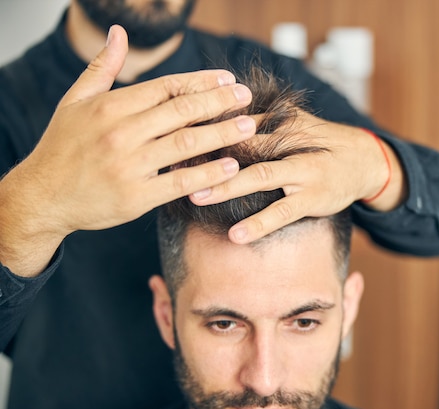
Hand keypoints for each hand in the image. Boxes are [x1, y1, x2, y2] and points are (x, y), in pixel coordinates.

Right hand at [0, 25, 255, 275]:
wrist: (42, 197)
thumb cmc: (62, 146)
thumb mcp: (75, 101)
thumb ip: (102, 68)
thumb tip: (119, 33)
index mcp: (110, 106)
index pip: (166, 87)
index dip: (201, 82)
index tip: (227, 79)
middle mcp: (121, 132)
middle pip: (181, 111)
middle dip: (219, 101)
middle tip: (246, 97)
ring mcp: (129, 165)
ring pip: (186, 144)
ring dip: (222, 133)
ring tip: (248, 126)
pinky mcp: (136, 197)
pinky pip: (180, 182)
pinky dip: (208, 174)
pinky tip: (231, 166)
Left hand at [189, 110, 406, 243]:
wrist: (362, 161)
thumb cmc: (319, 142)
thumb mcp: (293, 122)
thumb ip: (260, 120)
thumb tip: (219, 116)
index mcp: (281, 122)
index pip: (237, 122)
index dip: (206, 129)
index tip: (174, 137)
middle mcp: (291, 143)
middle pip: (244, 147)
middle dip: (208, 156)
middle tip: (175, 166)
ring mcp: (303, 172)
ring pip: (260, 176)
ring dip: (226, 186)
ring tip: (196, 197)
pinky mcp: (312, 197)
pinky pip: (282, 212)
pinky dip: (259, 223)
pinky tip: (237, 235)